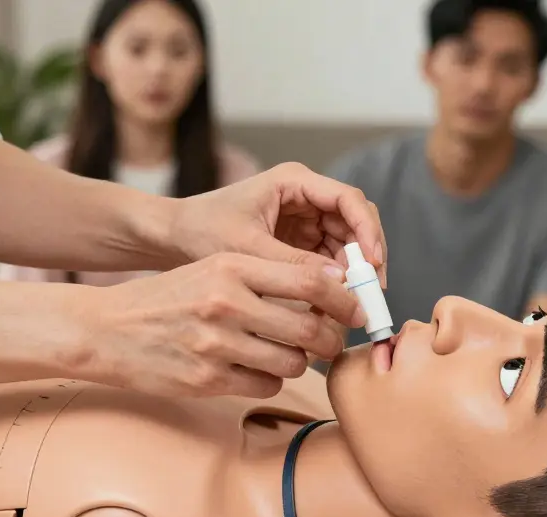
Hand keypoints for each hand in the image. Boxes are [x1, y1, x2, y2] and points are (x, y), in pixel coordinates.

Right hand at [84, 253, 365, 397]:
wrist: (106, 330)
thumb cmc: (168, 298)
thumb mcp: (213, 269)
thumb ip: (266, 274)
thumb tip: (330, 284)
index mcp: (230, 267)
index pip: (310, 281)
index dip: (344, 298)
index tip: (356, 308)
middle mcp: (225, 303)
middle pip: (309, 328)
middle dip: (331, 339)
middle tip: (333, 341)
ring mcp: (215, 345)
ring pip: (292, 363)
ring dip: (299, 363)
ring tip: (288, 354)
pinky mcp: (207, 380)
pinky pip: (266, 385)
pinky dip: (270, 380)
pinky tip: (256, 369)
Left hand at [165, 162, 387, 286]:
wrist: (173, 237)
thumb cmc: (202, 231)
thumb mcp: (248, 249)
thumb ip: (292, 263)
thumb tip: (338, 282)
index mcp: (294, 181)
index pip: (349, 200)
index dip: (367, 231)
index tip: (373, 263)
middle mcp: (305, 196)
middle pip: (355, 222)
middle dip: (366, 256)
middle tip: (370, 292)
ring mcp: (304, 218)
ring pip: (346, 243)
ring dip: (353, 271)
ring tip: (351, 303)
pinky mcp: (298, 240)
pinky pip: (329, 258)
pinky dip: (335, 280)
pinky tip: (332, 304)